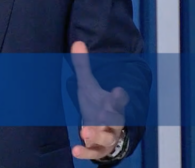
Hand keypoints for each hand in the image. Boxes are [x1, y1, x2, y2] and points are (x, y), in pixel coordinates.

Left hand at [70, 41, 127, 160]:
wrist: (105, 126)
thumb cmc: (97, 103)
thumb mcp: (88, 84)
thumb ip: (82, 65)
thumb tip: (77, 42)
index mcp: (112, 104)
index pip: (119, 100)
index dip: (119, 96)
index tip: (118, 91)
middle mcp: (112, 121)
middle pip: (115, 121)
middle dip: (109, 119)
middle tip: (100, 115)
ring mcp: (107, 136)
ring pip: (106, 138)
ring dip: (97, 136)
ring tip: (85, 133)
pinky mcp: (99, 148)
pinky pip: (94, 152)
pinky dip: (86, 153)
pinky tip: (75, 151)